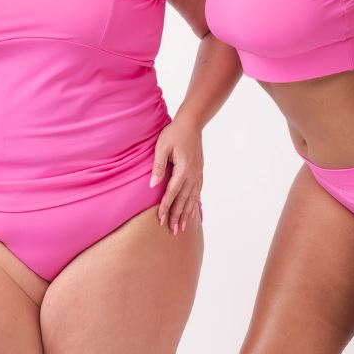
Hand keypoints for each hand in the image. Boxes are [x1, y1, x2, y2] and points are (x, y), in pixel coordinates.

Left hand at [150, 117, 203, 233]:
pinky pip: (197, 192)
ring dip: (186, 213)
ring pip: (192, 198)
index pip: (173, 192)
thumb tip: (153, 185)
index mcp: (183, 168)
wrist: (191, 124)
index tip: (160, 219)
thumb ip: (158, 166)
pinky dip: (194, 204)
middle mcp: (193, 173)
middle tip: (172, 230)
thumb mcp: (162, 146)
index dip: (166, 206)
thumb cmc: (174, 133)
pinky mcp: (200, 171)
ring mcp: (198, 173)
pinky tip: (191, 212)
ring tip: (182, 227)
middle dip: (177, 215)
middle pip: (184, 199)